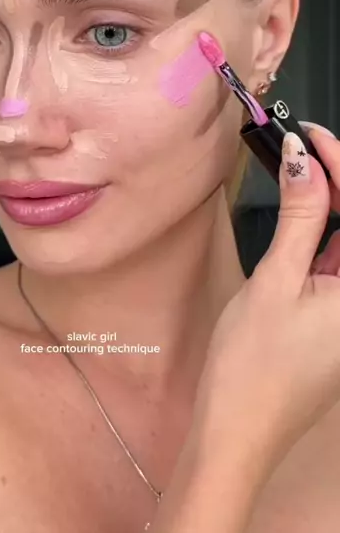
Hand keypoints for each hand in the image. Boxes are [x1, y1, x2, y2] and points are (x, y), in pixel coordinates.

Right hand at [190, 126, 339, 485]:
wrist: (237, 432)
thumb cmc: (253, 364)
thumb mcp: (276, 280)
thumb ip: (299, 217)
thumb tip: (305, 160)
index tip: (311, 135)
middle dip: (339, 180)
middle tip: (304, 146)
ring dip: (333, 205)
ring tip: (302, 169)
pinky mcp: (337, 321)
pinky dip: (325, 236)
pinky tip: (306, 216)